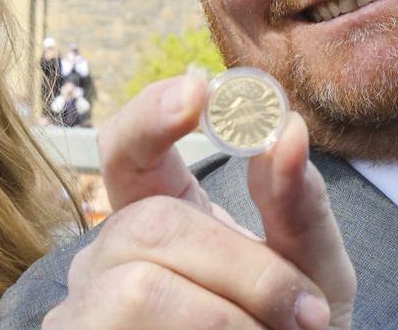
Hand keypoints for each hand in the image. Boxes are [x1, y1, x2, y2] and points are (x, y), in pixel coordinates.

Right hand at [43, 73, 356, 329]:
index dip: (150, 115)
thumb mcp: (313, 272)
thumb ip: (300, 207)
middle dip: (241, 267)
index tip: (198, 91)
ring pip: (140, 286)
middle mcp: (109, 251)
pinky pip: (132, 324)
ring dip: (226, 318)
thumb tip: (286, 129)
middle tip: (308, 314)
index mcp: (158, 212)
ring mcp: (83, 305)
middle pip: (151, 223)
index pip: (128, 147)